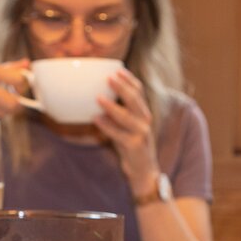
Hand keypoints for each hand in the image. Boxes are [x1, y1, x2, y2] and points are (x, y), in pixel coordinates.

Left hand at [94, 69, 159, 197]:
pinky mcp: (135, 145)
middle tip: (108, 78)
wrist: (143, 171)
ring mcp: (141, 133)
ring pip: (127, 116)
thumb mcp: (123, 127)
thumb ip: (115, 115)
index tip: (118, 70)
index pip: (139, 92)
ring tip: (98, 98)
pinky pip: (119, 134)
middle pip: (135, 99)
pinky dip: (107, 126)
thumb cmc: (130, 146)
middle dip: (122, 87)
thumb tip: (95, 100)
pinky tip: (96, 119)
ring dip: (112, 106)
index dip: (130, 80)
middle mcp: (145, 120)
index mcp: (143, 113)